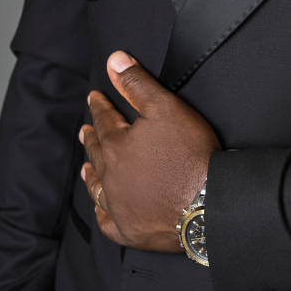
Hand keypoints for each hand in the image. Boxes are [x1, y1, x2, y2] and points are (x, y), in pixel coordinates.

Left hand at [79, 51, 221, 251]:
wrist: (206, 202)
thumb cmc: (188, 153)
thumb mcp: (165, 107)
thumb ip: (137, 83)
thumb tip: (114, 60)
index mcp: (116, 146)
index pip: (104, 120)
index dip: (99, 106)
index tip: (94, 98)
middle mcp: (111, 177)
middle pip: (97, 153)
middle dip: (91, 138)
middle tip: (84, 131)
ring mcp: (119, 206)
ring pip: (97, 187)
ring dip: (91, 175)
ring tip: (86, 168)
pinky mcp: (130, 230)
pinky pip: (108, 222)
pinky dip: (103, 214)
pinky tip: (102, 209)